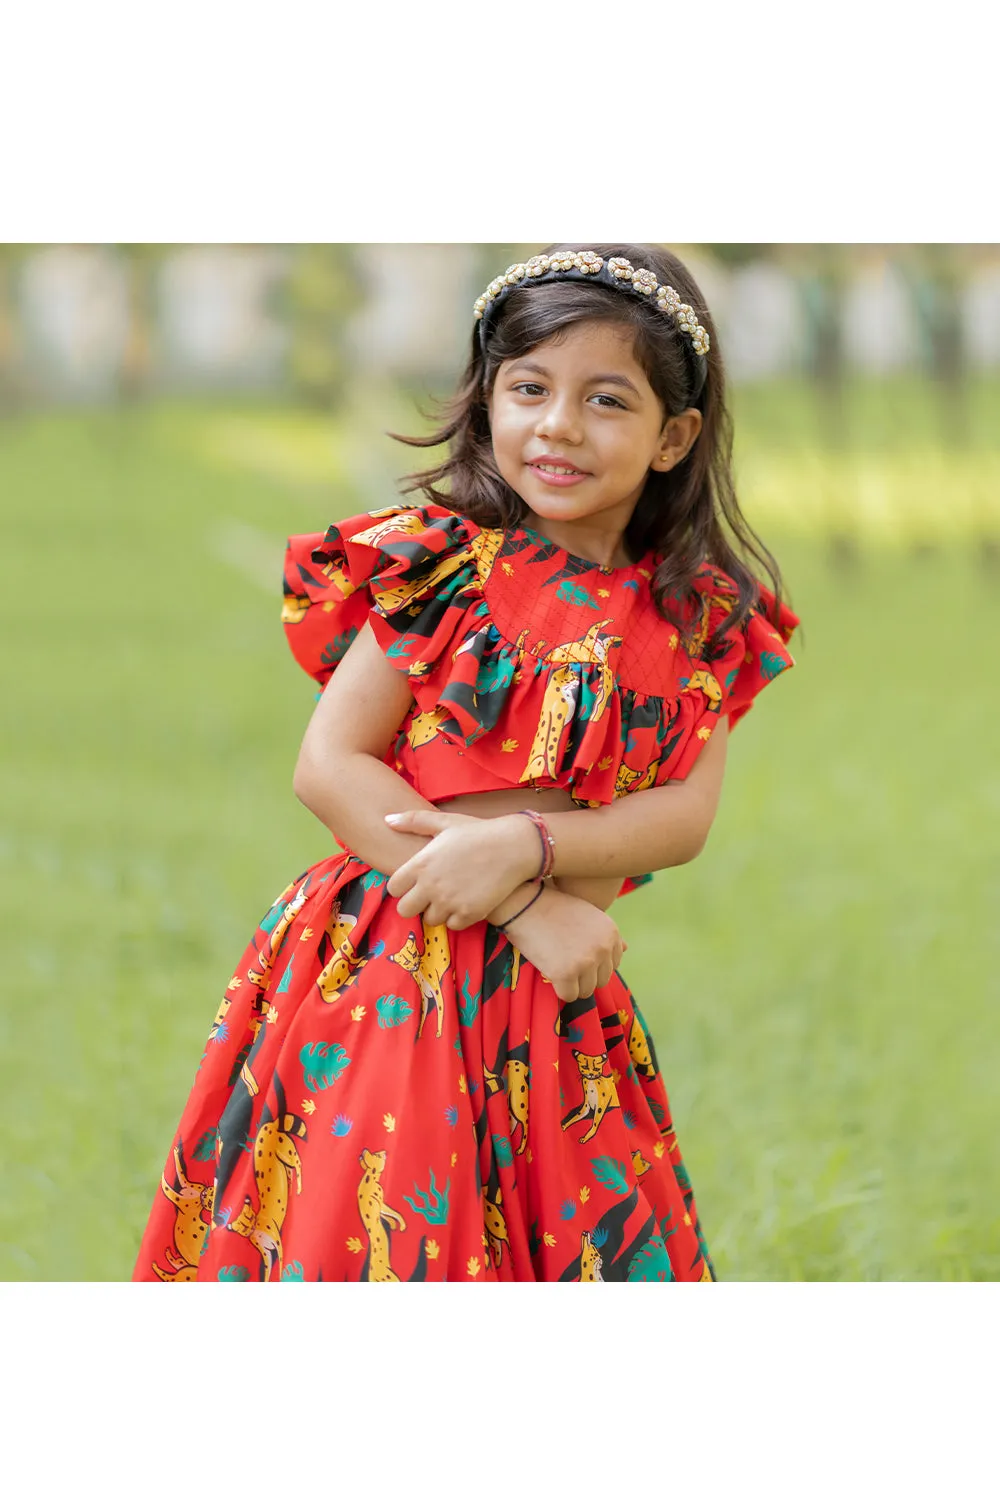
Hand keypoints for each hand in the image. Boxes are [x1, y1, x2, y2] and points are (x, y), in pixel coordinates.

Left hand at [384, 809, 539, 928]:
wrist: (514, 847)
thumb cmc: (478, 832)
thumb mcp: (444, 821)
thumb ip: (413, 821)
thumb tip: (387, 820)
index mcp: (421, 864)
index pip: (393, 889)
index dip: (402, 887)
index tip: (414, 882)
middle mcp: (431, 886)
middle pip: (405, 910)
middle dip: (414, 904)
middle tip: (429, 894)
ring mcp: (450, 902)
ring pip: (430, 919)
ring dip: (438, 910)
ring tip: (451, 895)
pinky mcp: (469, 914)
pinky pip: (453, 925)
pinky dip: (457, 917)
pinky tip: (466, 901)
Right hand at [502, 885, 625, 1001]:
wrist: (524, 903)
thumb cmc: (552, 907)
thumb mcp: (587, 914)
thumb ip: (605, 934)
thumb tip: (626, 948)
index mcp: (611, 932)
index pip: (612, 965)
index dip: (592, 963)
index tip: (574, 953)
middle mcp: (603, 947)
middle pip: (601, 981)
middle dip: (583, 976)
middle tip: (562, 960)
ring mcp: (586, 961)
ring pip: (585, 991)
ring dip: (571, 984)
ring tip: (556, 964)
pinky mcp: (566, 973)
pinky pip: (568, 995)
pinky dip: (558, 989)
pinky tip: (548, 970)